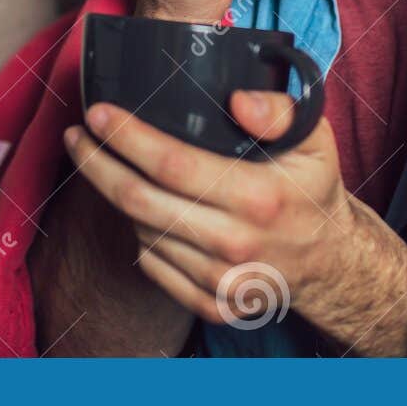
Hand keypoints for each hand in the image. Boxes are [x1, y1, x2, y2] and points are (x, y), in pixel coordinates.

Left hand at [64, 91, 406, 354]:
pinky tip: (140, 207)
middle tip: (76, 136)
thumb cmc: (311, 187)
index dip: (127, 137)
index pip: (172, 164)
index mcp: (258, 198)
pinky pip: (151, 265)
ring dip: (116, 195)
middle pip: (140, 202)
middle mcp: (236, 245)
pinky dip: (138, 233)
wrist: (330, 258)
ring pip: (141, 232)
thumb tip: (237, 101)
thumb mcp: (313, 136)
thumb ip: (279, 109)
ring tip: (110, 163)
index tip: (98, 114)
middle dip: (97, 164)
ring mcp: (221, 282)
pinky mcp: (211, 305)